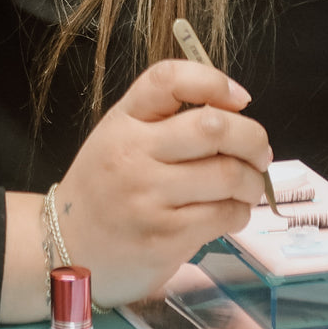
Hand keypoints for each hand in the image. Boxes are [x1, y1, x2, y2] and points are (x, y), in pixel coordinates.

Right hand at [53, 59, 270, 307]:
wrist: (68, 248)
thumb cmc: (103, 189)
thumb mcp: (118, 138)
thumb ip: (163, 120)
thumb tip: (234, 110)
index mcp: (122, 121)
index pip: (168, 80)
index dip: (212, 80)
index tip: (239, 97)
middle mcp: (133, 154)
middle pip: (213, 127)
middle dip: (252, 138)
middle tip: (259, 151)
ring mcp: (149, 197)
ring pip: (228, 174)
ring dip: (251, 181)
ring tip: (247, 186)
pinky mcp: (166, 237)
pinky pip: (224, 215)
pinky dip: (240, 212)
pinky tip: (230, 212)